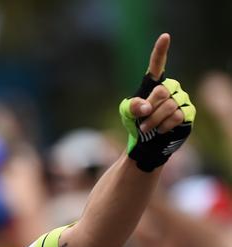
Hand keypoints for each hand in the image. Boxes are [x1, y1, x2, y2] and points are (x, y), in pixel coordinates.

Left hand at [119, 33, 195, 171]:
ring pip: (169, 106)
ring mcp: (181, 99)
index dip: (160, 50)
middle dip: (149, 108)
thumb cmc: (135, 123)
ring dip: (154, 120)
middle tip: (142, 120)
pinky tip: (160, 130)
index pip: (157, 64)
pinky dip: (164, 125)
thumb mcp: (127, 114)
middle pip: (161, 92)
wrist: (146, 142)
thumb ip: (132, 107)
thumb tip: (146, 107)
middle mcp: (170, 87)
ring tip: (146, 127)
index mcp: (153, 83)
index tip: (165, 36)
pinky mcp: (188, 112)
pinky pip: (176, 116)